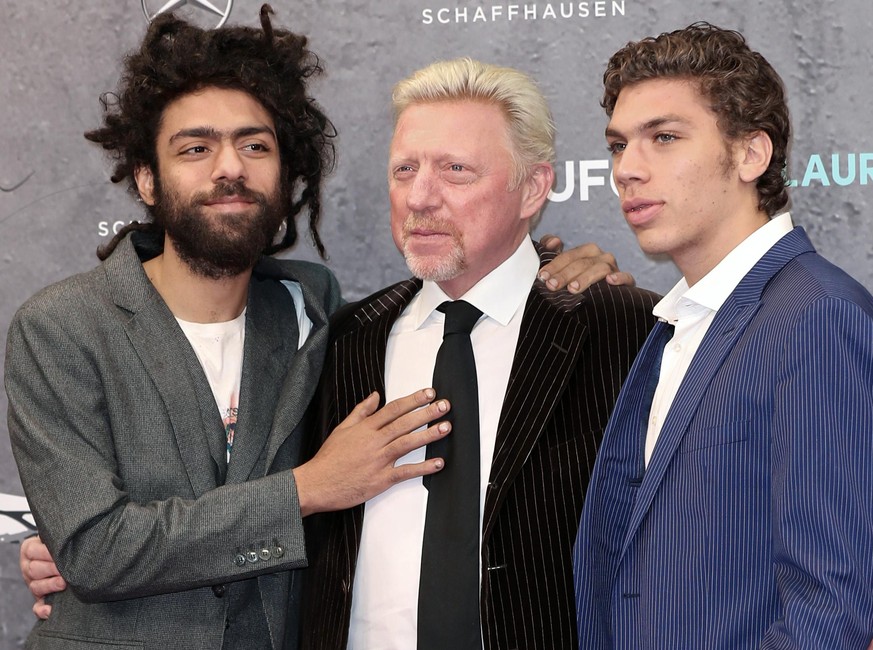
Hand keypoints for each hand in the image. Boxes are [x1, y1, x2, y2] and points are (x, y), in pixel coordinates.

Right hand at [20, 535, 64, 618]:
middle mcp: (28, 567)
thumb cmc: (63, 541)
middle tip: (65, 569)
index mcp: (29, 549)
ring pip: (36, 587)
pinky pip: (37, 607)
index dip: (47, 553)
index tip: (62, 553)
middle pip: (34, 570)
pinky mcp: (39, 598)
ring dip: (49, 586)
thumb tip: (68, 530)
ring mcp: (33, 583)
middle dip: (51, 569)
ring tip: (64, 584)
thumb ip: (57, 534)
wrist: (67, 553)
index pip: (33, 551)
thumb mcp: (55, 535)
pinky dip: (42, 610)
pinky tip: (49, 610)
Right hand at [293, 389, 449, 515]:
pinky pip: (405, 472)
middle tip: (444, 405)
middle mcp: (374, 442)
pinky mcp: (380, 480)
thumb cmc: (328, 459)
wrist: (316, 484)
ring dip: (428, 435)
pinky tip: (437, 463)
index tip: (429, 393)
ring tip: (446, 427)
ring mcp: (378, 461)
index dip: (413, 400)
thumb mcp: (342, 429)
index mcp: (365, 428)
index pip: (394, 409)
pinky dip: (423, 468)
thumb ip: (361, 412)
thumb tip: (375, 396)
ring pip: (407, 444)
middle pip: (404, 423)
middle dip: (426, 413)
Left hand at [538, 234, 635, 292]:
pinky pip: (626, 277)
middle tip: (552, 285)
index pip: (569, 255)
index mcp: (587, 252)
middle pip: (582, 262)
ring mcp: (614, 269)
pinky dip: (619, 278)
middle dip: (565, 274)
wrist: (603, 302)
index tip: (542, 276)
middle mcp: (601, 257)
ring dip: (585, 278)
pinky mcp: (627, 282)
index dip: (555, 265)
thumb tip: (554, 242)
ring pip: (601, 268)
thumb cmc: (580, 281)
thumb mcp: (564, 268)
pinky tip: (610, 281)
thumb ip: (553, 252)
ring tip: (572, 289)